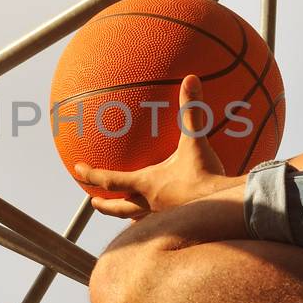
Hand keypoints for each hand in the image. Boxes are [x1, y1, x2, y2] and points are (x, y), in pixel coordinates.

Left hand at [73, 75, 231, 219]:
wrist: (226, 209)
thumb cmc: (205, 176)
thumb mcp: (195, 141)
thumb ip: (191, 111)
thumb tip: (191, 79)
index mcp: (147, 183)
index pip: (111, 180)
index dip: (92, 173)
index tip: (77, 169)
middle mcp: (150, 203)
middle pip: (119, 208)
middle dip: (104, 205)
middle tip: (92, 201)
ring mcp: (165, 217)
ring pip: (139, 218)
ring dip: (128, 215)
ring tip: (125, 214)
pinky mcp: (180, 223)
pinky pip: (161, 221)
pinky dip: (156, 219)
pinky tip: (165, 216)